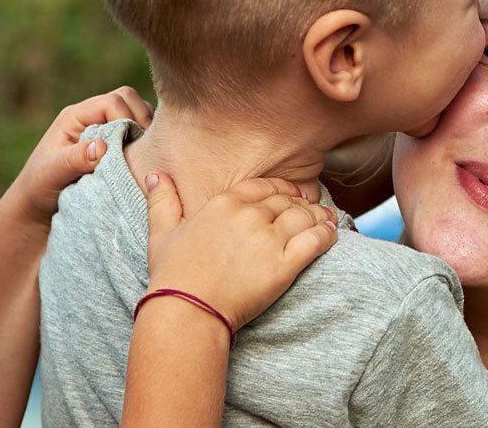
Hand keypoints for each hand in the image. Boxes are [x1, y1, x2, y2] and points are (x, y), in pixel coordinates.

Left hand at [0, 86, 154, 225]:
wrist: (37, 209)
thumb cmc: (39, 188)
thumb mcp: (51, 173)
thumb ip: (75, 159)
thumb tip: (101, 147)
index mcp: (75, 116)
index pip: (113, 101)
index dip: (128, 118)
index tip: (133, 144)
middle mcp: (91, 119)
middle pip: (128, 100)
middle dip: (142, 118)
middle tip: (146, 147)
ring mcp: (103, 131)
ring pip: (136, 114)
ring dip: (145, 130)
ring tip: (146, 154)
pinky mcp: (113, 146)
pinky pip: (136, 134)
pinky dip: (145, 143)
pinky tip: (144, 162)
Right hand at [141, 175, 339, 328]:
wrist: (187, 311)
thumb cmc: (172, 276)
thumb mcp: (161, 233)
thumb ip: (162, 201)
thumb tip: (155, 175)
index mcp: (223, 203)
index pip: (263, 186)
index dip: (281, 188)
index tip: (290, 193)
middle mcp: (249, 215)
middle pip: (286, 201)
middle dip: (302, 203)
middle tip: (311, 209)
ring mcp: (269, 239)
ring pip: (304, 217)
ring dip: (319, 216)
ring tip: (327, 219)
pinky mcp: (285, 265)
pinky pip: (315, 241)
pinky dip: (327, 234)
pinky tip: (332, 233)